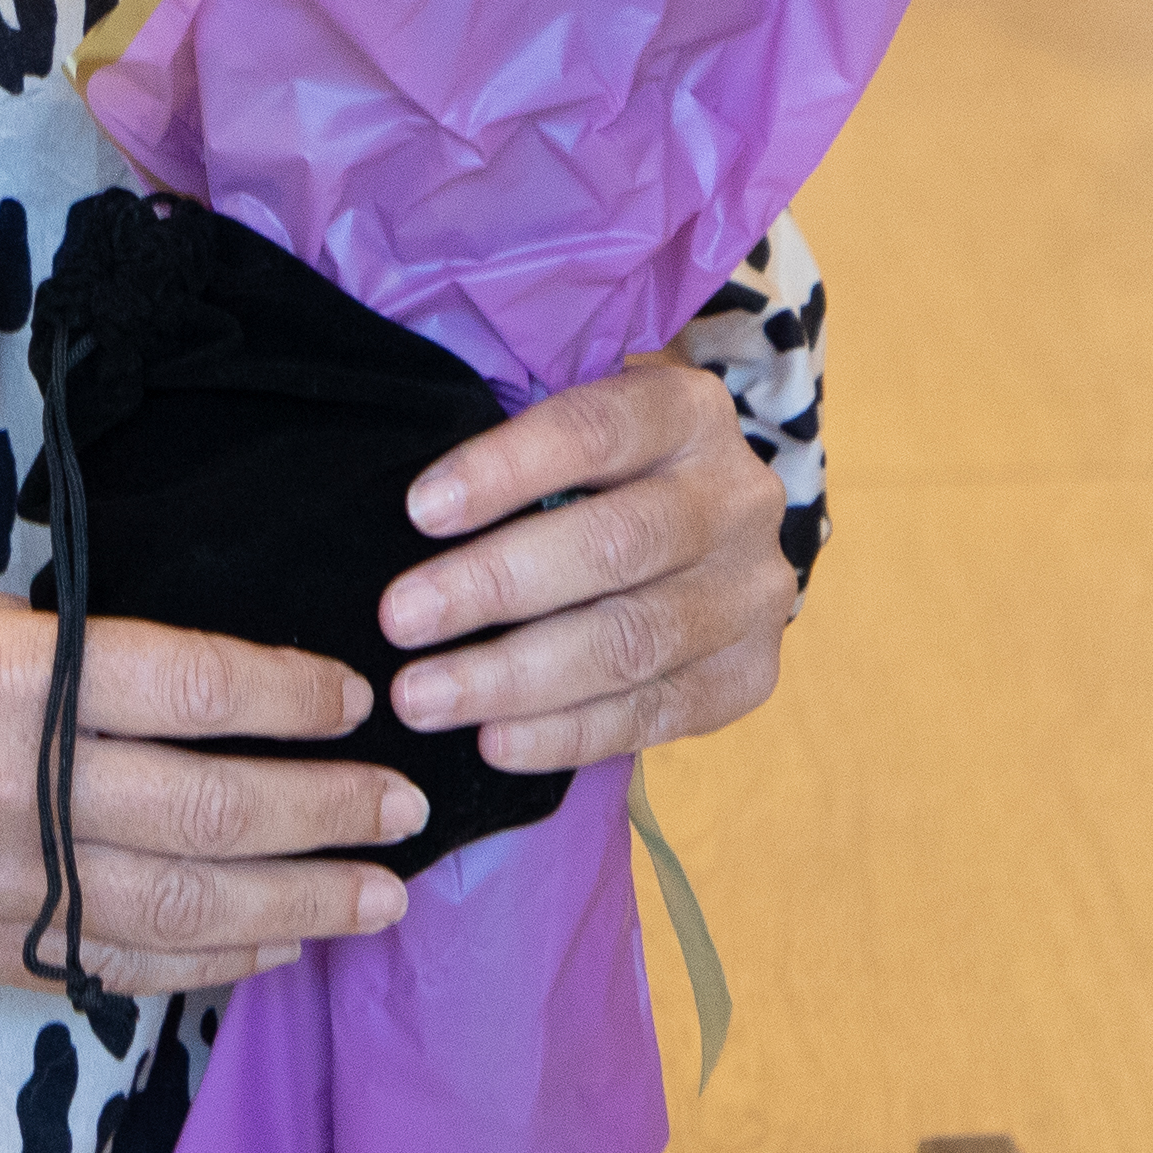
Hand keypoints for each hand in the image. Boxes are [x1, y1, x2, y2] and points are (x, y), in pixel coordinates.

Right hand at [0, 577, 407, 1000]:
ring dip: (297, 904)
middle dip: (326, 811)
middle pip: (207, 811)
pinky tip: (271, 945)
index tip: (358, 698)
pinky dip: (204, 963)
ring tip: (377, 893)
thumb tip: (218, 687)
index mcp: (2, 676)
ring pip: (179, 910)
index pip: (192, 689)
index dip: (292, 697)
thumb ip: (75, 654)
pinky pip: (109, 966)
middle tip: (406, 805)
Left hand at [376, 357, 803, 779]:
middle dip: (493, 586)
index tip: (418, 512)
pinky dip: (567, 734)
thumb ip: (519, 449)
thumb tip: (413, 511)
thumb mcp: (578, 432)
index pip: (594, 431)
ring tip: (422, 697)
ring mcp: (753, 593)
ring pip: (632, 641)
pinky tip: (492, 741)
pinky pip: (655, 715)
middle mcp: (737, 498)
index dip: (505, 470)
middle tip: (399, 621)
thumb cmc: (605, 474)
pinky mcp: (751, 675)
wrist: (710, 534)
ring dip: (514, 677)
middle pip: (613, 544)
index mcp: (689, 411)